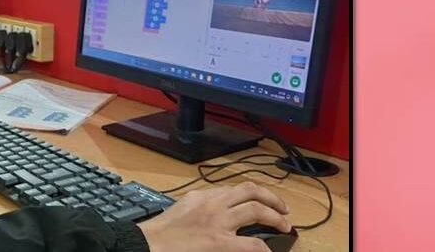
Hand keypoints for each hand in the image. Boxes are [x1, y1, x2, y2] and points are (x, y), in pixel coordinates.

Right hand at [138, 182, 290, 251]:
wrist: (148, 243)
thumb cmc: (160, 232)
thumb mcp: (182, 210)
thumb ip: (201, 207)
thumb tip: (215, 214)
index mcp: (202, 196)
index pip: (234, 189)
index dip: (253, 195)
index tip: (260, 201)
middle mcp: (213, 203)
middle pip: (251, 191)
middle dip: (272, 198)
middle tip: (283, 209)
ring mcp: (218, 222)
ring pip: (257, 210)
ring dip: (276, 217)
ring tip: (285, 225)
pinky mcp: (220, 242)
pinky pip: (252, 243)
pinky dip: (264, 247)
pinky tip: (269, 251)